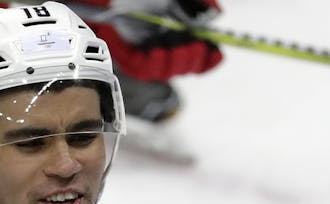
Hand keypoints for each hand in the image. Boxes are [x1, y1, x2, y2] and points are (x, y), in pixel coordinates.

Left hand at [81, 0, 222, 79]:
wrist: (113, 0)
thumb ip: (198, 3)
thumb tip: (216, 12)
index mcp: (184, 36)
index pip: (204, 56)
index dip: (211, 58)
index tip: (215, 53)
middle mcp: (171, 49)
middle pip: (190, 66)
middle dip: (194, 59)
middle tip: (196, 47)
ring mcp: (152, 56)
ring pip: (170, 70)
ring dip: (175, 62)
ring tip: (175, 49)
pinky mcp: (134, 61)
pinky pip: (147, 71)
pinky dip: (155, 64)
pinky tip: (157, 53)